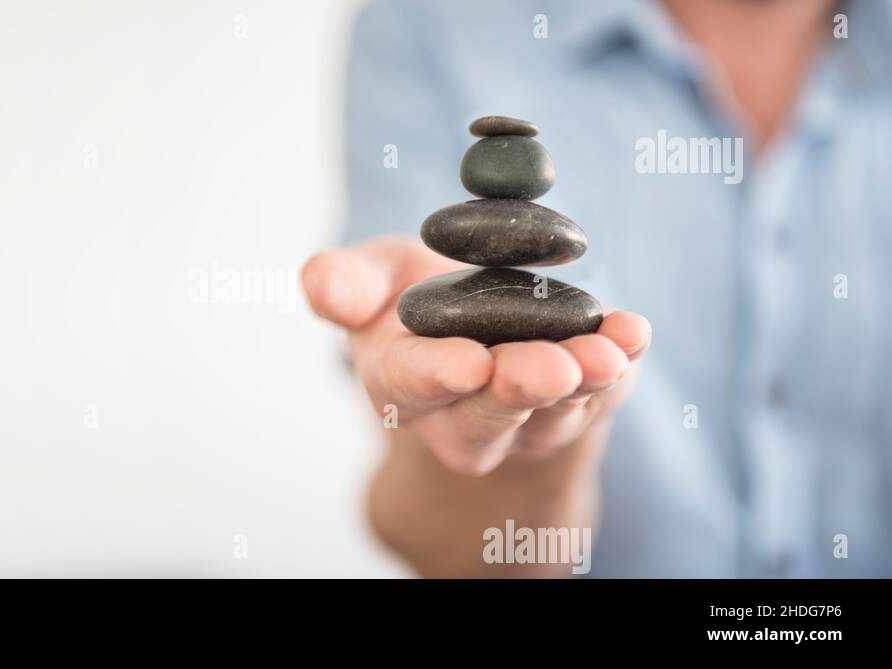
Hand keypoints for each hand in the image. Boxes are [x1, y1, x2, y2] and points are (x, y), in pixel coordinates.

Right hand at [302, 237, 650, 475]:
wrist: (477, 336)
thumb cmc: (418, 304)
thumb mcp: (374, 281)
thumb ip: (345, 283)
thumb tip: (318, 281)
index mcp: (401, 385)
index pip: (414, 386)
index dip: (440, 376)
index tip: (468, 363)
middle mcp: (464, 414)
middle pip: (491, 414)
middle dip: (521, 390)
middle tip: (551, 367)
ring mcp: (529, 419)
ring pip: (555, 411)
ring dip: (583, 382)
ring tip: (606, 353)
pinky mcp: (584, 400)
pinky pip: (608, 389)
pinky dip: (624, 359)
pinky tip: (634, 331)